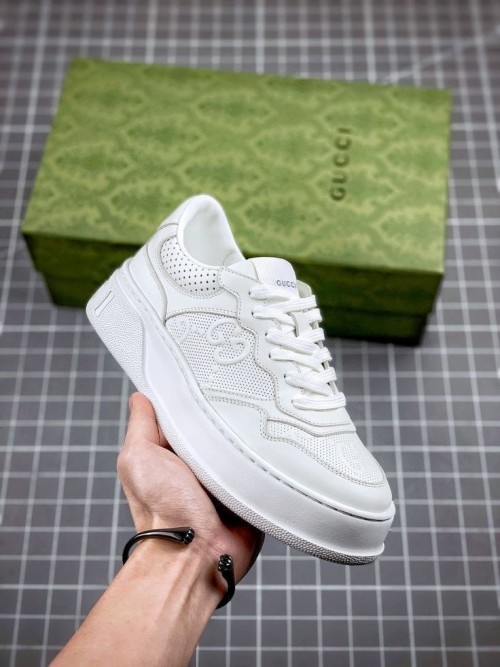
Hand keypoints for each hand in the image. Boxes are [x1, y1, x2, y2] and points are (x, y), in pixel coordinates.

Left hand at [117, 392, 263, 582]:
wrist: (195, 553)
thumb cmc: (161, 509)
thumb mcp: (139, 457)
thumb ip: (140, 426)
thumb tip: (140, 396)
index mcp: (172, 454)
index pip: (184, 415)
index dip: (192, 397)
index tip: (205, 376)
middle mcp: (199, 464)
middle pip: (216, 426)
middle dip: (225, 413)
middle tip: (239, 392)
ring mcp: (226, 478)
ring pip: (242, 444)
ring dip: (247, 435)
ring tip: (258, 415)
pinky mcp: (250, 491)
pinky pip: (262, 466)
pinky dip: (265, 457)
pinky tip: (270, 441)